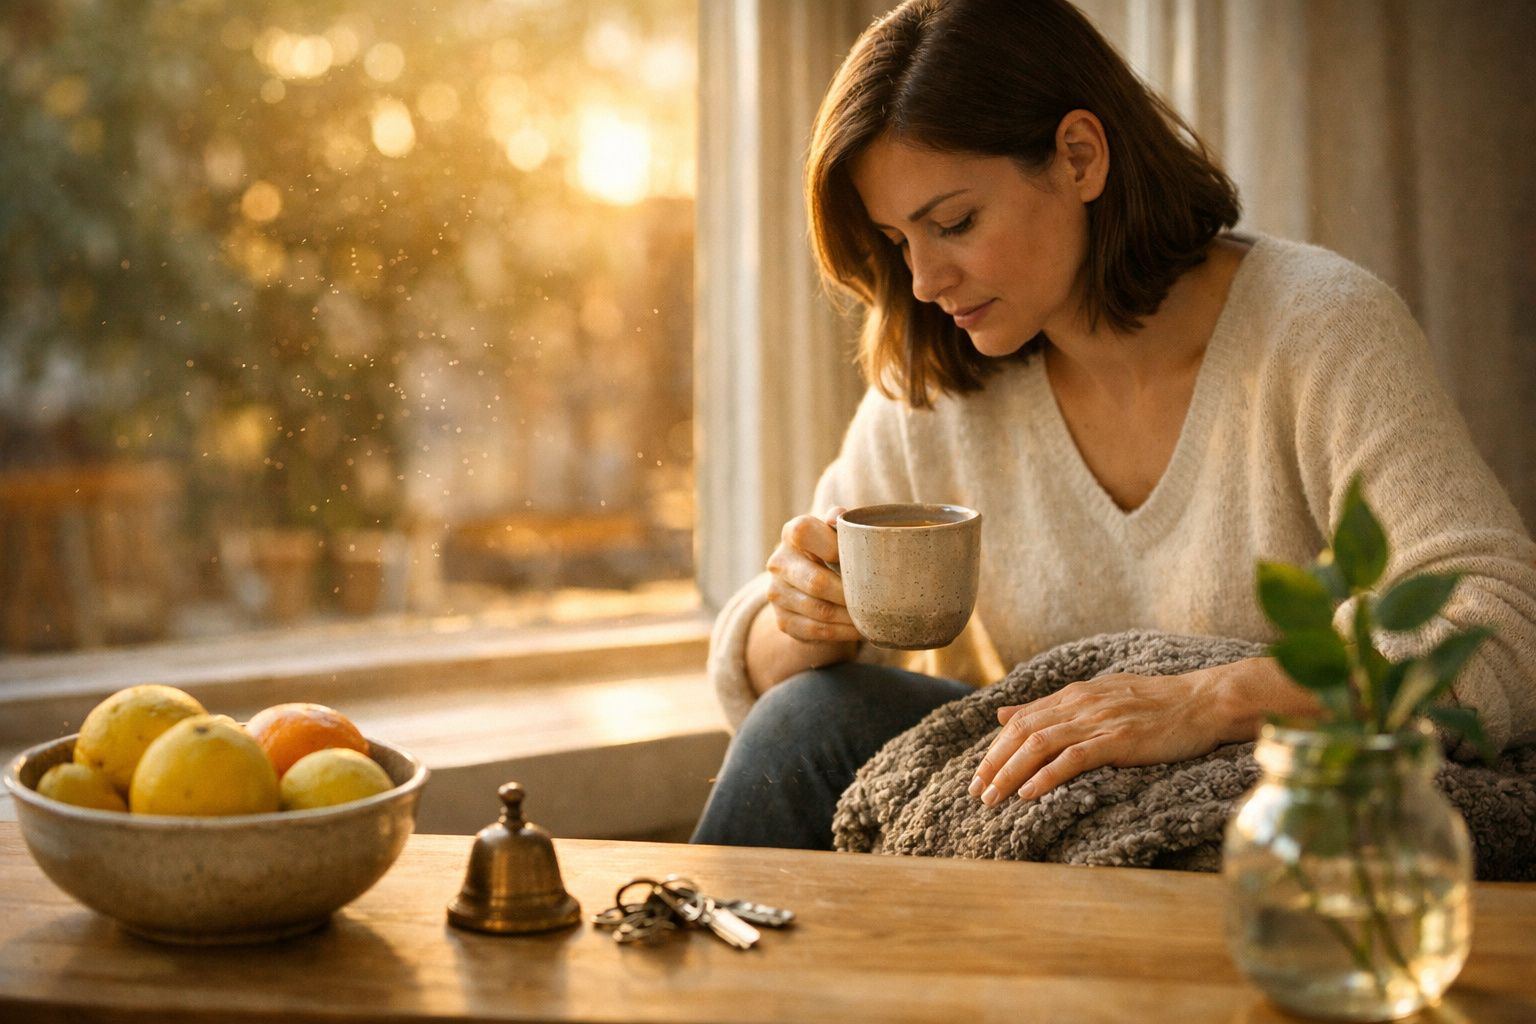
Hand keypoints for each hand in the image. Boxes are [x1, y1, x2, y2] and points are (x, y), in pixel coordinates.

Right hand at [764, 507, 861, 644]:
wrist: (810, 582)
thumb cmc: (832, 550)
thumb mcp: (836, 532)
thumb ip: (841, 523)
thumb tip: (839, 517)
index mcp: (792, 533)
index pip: (806, 533)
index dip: (836, 547)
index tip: (861, 560)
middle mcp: (778, 562)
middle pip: (816, 581)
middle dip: (849, 593)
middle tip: (876, 599)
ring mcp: (777, 594)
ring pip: (819, 610)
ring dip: (850, 617)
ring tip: (873, 617)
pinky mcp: (783, 621)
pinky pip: (816, 631)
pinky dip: (843, 632)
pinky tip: (860, 629)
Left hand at [967, 668, 1229, 805]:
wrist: (1202, 701)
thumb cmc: (1154, 704)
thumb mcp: (1096, 696)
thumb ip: (1049, 707)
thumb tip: (1003, 714)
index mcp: (1074, 694)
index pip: (1021, 721)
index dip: (995, 749)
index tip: (979, 775)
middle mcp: (1080, 704)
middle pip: (1022, 733)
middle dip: (994, 764)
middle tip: (976, 792)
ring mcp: (1098, 721)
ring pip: (1039, 745)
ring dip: (1011, 773)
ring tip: (993, 798)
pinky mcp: (1119, 740)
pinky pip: (1073, 758)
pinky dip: (1046, 775)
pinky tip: (1029, 793)